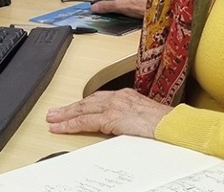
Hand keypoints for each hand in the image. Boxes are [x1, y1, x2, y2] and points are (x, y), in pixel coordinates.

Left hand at [46, 88, 171, 136]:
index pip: (99, 99)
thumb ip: (129, 118)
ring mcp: (113, 105)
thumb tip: (121, 126)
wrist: (171, 124)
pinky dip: (71, 124)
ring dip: (66, 114)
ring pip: (82, 109)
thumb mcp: (143, 117)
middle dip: (70, 107)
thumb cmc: (163, 123)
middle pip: (87, 101)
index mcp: (125, 95)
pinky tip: (61, 127)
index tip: (73, 109)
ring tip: (52, 119)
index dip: (84, 104)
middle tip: (54, 112)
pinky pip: (85, 121)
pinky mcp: (111, 117)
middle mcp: (118, 97)